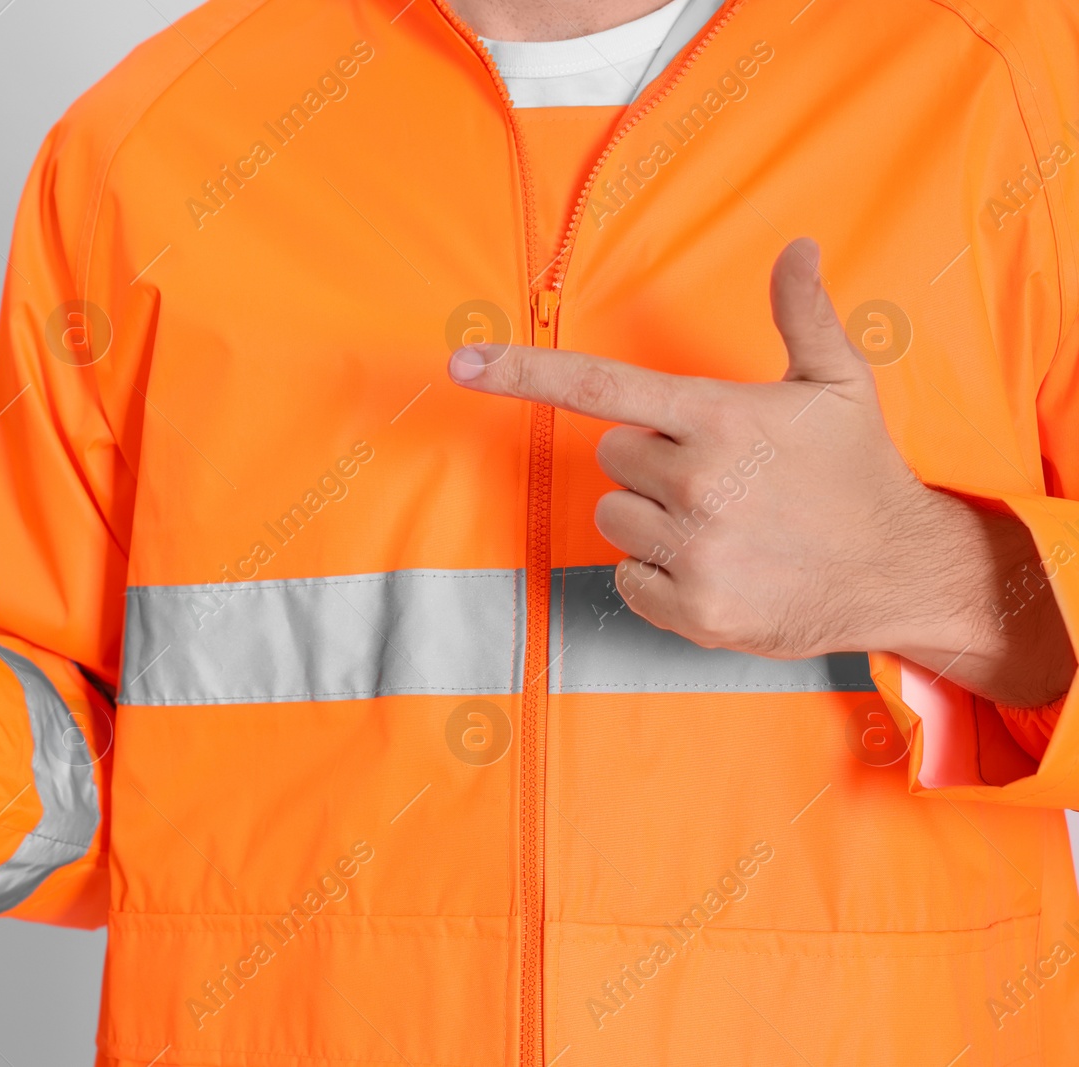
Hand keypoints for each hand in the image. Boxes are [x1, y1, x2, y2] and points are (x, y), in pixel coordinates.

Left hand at [448, 239, 1073, 705]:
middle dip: (650, 461)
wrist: (901, 573)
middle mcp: (696, 484)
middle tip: (719, 474)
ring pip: (614, 518)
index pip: (599, 388)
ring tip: (723, 522)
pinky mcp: (692, 609)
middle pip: (610, 458)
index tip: (461, 363)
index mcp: (717, 419)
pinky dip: (659, 575)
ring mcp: (692, 551)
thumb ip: (803, 313)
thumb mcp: (840, 383)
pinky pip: (627, 578)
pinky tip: (720, 566)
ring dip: (652, 519)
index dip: (522, 372)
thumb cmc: (862, 472)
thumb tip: (797, 247)